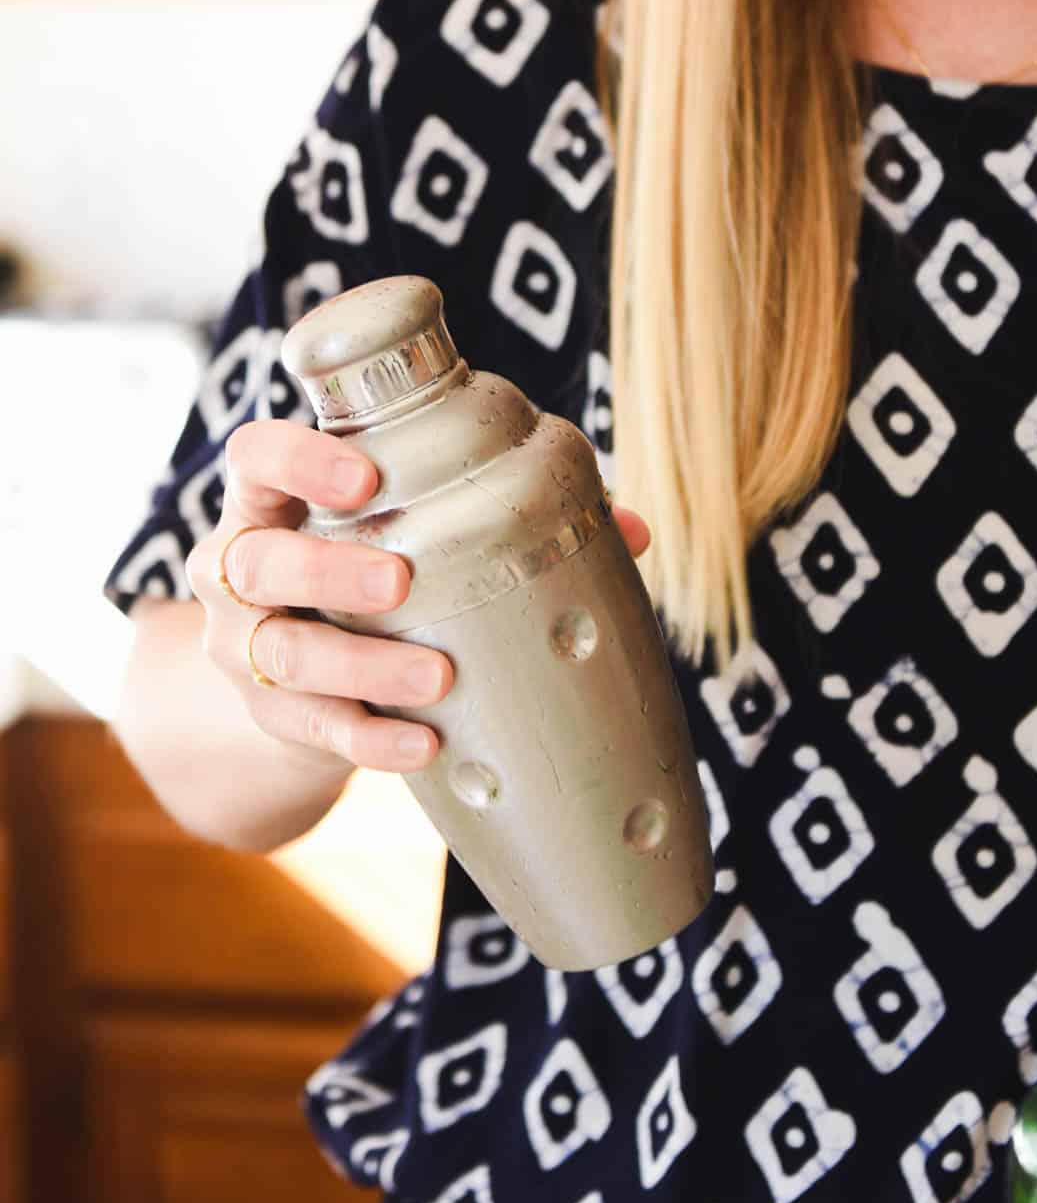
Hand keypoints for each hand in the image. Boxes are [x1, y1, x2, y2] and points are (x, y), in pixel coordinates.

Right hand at [186, 419, 648, 775]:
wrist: (306, 691)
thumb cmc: (372, 584)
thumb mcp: (408, 538)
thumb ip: (506, 520)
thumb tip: (629, 529)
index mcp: (276, 501)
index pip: (256, 457)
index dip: (298, 461)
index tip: (363, 478)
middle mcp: (241, 569)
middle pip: (260, 561)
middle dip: (328, 571)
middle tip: (401, 582)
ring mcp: (245, 649)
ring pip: (283, 655)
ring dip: (363, 666)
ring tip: (437, 677)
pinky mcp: (272, 720)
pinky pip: (315, 733)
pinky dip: (372, 741)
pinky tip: (424, 745)